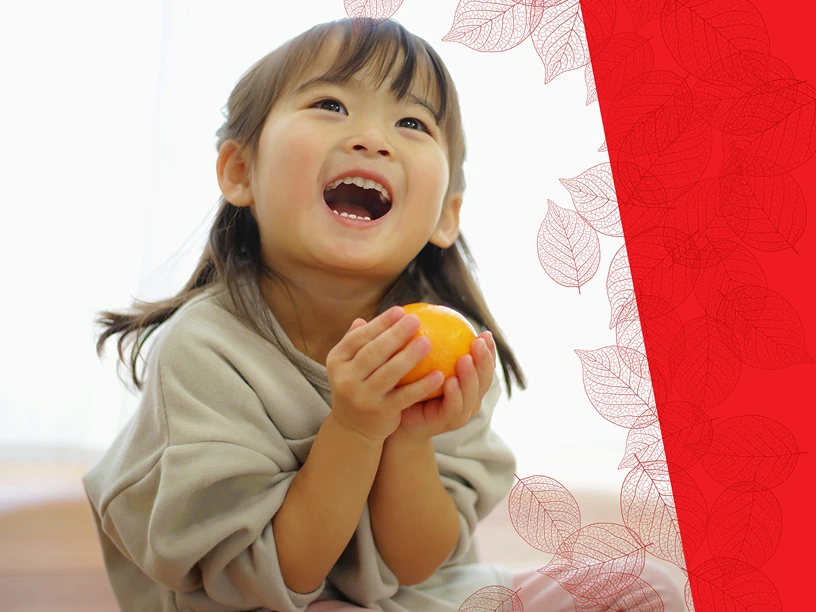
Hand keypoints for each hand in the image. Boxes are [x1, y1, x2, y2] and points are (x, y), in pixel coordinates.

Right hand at [325, 306, 445, 442]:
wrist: (353, 427)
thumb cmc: (358, 385)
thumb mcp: (350, 365)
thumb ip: (358, 342)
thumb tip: (369, 318)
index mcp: (337, 361)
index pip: (359, 338)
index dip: (380, 323)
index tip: (400, 310)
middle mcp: (346, 379)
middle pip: (373, 353)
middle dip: (395, 334)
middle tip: (415, 320)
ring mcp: (362, 397)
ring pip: (388, 373)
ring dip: (409, 356)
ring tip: (428, 342)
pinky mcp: (380, 412)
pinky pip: (404, 396)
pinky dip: (421, 386)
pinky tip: (439, 375)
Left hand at [389, 331, 496, 444]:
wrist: (397, 418)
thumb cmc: (409, 386)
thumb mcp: (421, 363)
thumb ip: (430, 344)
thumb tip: (427, 312)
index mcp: (468, 383)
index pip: (484, 365)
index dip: (489, 351)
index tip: (485, 333)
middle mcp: (469, 397)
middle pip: (485, 378)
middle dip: (484, 360)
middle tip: (478, 342)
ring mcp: (461, 412)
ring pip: (473, 393)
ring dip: (471, 376)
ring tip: (465, 359)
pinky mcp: (448, 423)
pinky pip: (454, 408)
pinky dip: (454, 394)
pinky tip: (449, 381)